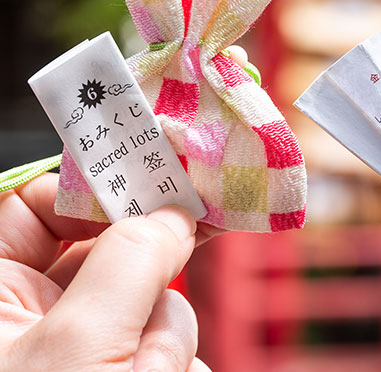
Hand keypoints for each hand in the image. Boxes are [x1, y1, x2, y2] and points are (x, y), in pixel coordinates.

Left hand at [0, 175, 209, 370]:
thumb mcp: (80, 341)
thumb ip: (130, 264)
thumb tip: (174, 217)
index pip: (34, 207)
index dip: (91, 194)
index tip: (153, 190)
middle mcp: (40, 314)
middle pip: (113, 254)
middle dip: (147, 279)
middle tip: (183, 256)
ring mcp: (89, 347)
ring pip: (152, 301)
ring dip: (162, 338)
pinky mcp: (127, 366)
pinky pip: (167, 340)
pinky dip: (172, 361)